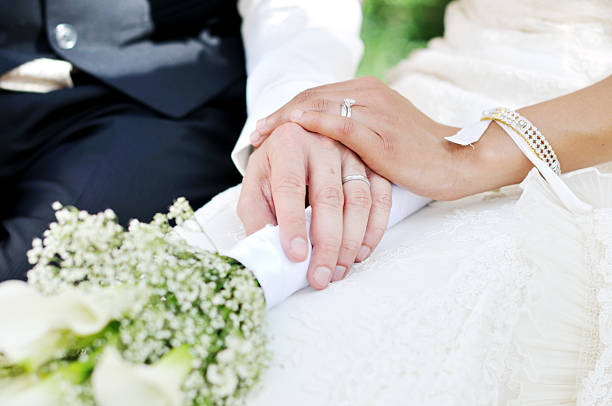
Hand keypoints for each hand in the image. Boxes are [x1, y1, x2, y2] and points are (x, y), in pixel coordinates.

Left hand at [238, 123, 391, 289]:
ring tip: (337, 271)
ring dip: (351, 242)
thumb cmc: (274, 168)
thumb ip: (257, 217)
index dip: (293, 224)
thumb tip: (270, 253)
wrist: (297, 138)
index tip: (296, 256)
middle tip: (320, 276)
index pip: (290, 187)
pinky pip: (381, 197)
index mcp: (287, 144)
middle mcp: (322, 144)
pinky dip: (374, 229)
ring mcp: (351, 153)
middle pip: (329, 197)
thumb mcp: (255, 186)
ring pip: (359, 200)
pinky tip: (361, 252)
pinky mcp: (371, 165)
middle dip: (326, 243)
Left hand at [250, 77, 467, 199]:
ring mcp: (376, 112)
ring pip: (321, 107)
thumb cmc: (418, 152)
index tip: (265, 127)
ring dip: (287, 120)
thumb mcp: (382, 132)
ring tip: (263, 136)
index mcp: (368, 91)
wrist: (457, 160)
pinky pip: (342, 124)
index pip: (316, 95)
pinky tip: (293, 126)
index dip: (287, 110)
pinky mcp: (382, 136)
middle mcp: (370, 94)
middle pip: (312, 98)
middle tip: (257, 133)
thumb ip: (355, 128)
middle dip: (280, 115)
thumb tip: (322, 141)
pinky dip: (314, 123)